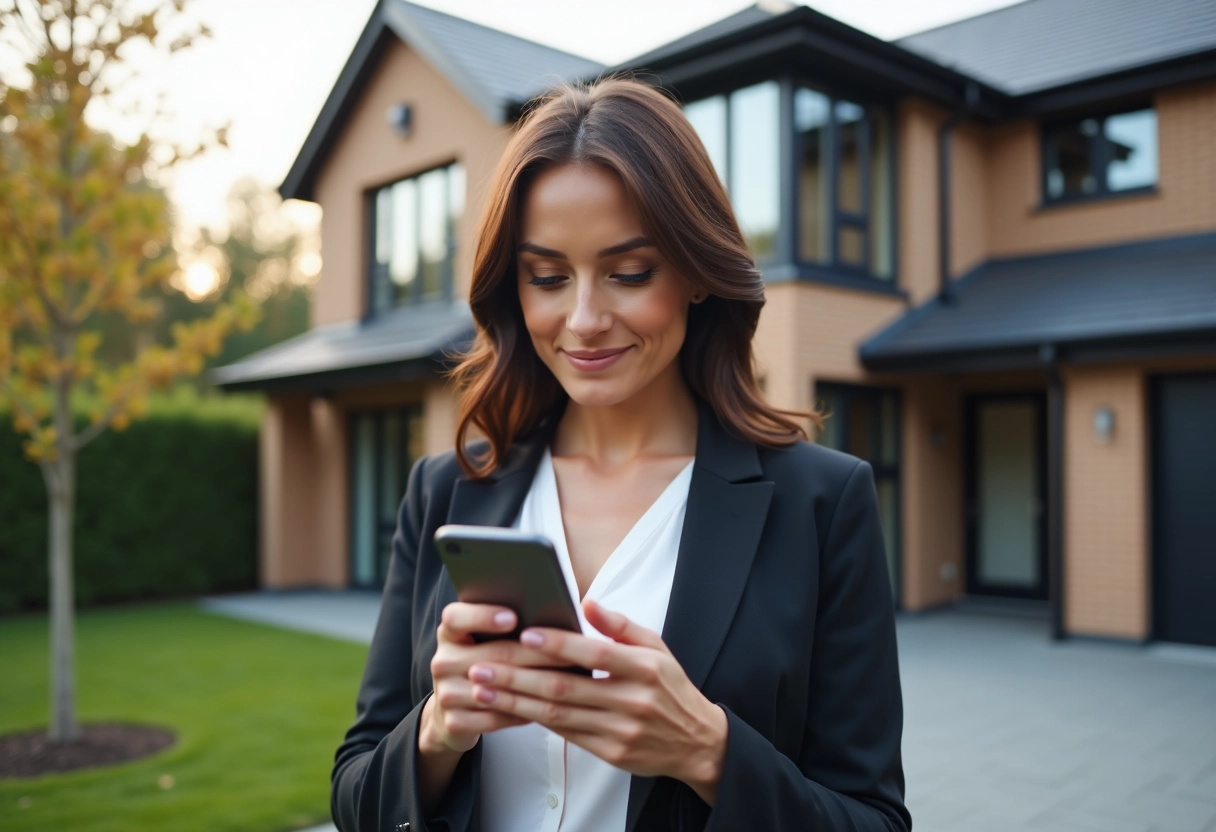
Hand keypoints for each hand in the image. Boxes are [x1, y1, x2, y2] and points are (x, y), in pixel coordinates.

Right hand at [419, 602, 567, 756]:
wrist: (452, 713)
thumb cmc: (482, 665)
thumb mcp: (482, 641)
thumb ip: (507, 627)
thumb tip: (551, 615)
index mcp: (449, 633)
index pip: (456, 617)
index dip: (483, 616)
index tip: (513, 617)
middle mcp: (442, 661)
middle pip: (493, 654)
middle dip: (537, 653)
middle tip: (570, 652)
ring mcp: (446, 693)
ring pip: (499, 689)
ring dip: (536, 686)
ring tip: (567, 680)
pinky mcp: (454, 722)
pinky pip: (498, 717)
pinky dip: (525, 712)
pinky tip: (548, 707)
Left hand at [464, 598, 728, 804]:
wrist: (696, 741)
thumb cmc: (669, 687)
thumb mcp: (656, 647)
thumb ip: (620, 625)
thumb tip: (587, 602)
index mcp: (644, 668)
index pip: (595, 654)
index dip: (559, 645)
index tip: (525, 635)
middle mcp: (632, 700)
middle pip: (566, 687)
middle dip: (518, 677)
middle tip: (483, 666)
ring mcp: (621, 730)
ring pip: (558, 714)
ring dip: (515, 702)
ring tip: (484, 689)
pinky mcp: (611, 752)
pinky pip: (566, 734)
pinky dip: (536, 720)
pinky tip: (511, 708)